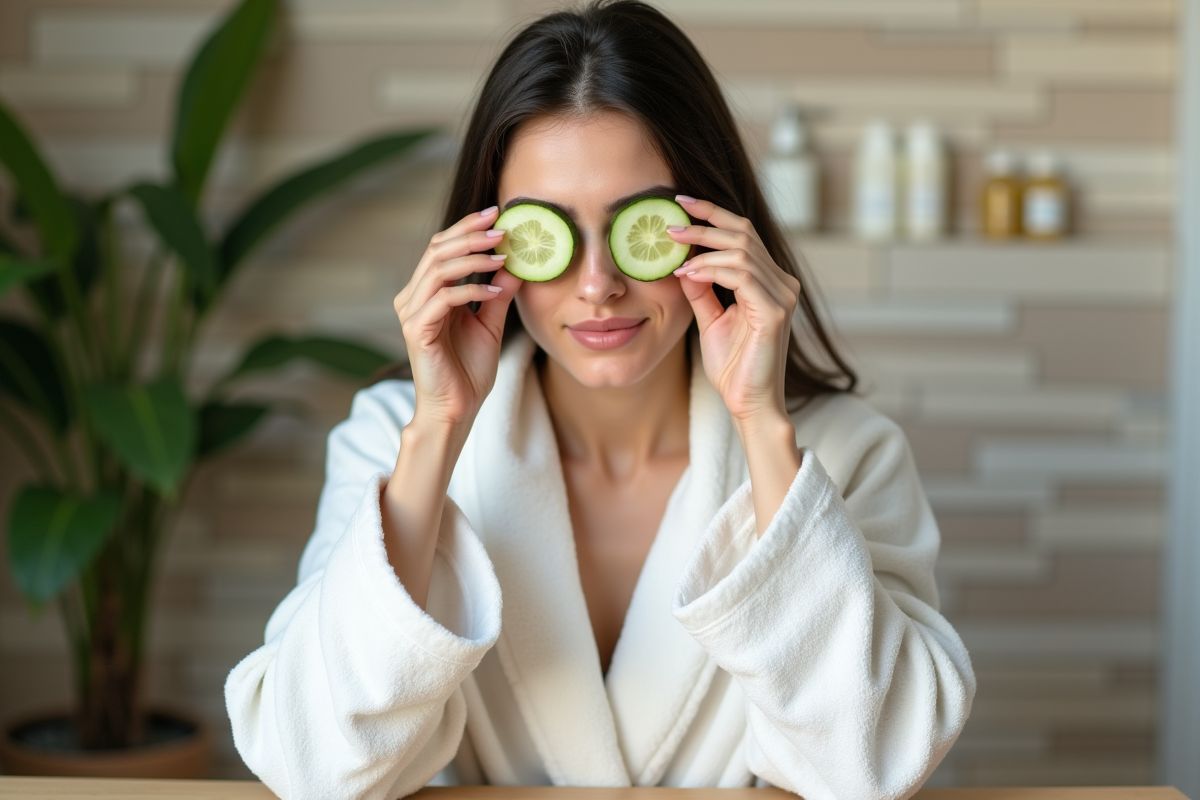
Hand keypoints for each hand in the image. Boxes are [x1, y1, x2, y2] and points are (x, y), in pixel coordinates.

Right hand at [392, 206, 522, 432]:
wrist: (457, 409)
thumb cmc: (469, 371)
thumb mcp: (490, 324)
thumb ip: (498, 294)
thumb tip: (517, 264)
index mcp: (426, 293)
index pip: (442, 248)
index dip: (466, 228)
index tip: (497, 214)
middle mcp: (413, 298)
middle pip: (437, 250)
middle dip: (470, 235)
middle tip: (501, 228)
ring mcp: (412, 313)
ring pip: (438, 269)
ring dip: (472, 258)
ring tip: (502, 256)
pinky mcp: (417, 330)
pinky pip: (444, 298)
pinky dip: (471, 290)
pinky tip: (495, 291)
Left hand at [667, 196, 799, 425]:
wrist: (748, 403)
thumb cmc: (734, 366)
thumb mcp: (710, 319)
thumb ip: (701, 290)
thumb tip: (684, 263)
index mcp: (770, 281)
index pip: (743, 234)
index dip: (713, 213)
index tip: (680, 203)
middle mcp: (782, 283)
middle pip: (743, 234)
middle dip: (703, 224)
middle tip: (669, 225)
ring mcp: (782, 296)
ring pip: (741, 252)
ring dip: (702, 250)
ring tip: (673, 255)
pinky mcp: (775, 312)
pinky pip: (742, 277)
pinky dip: (712, 271)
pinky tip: (688, 275)